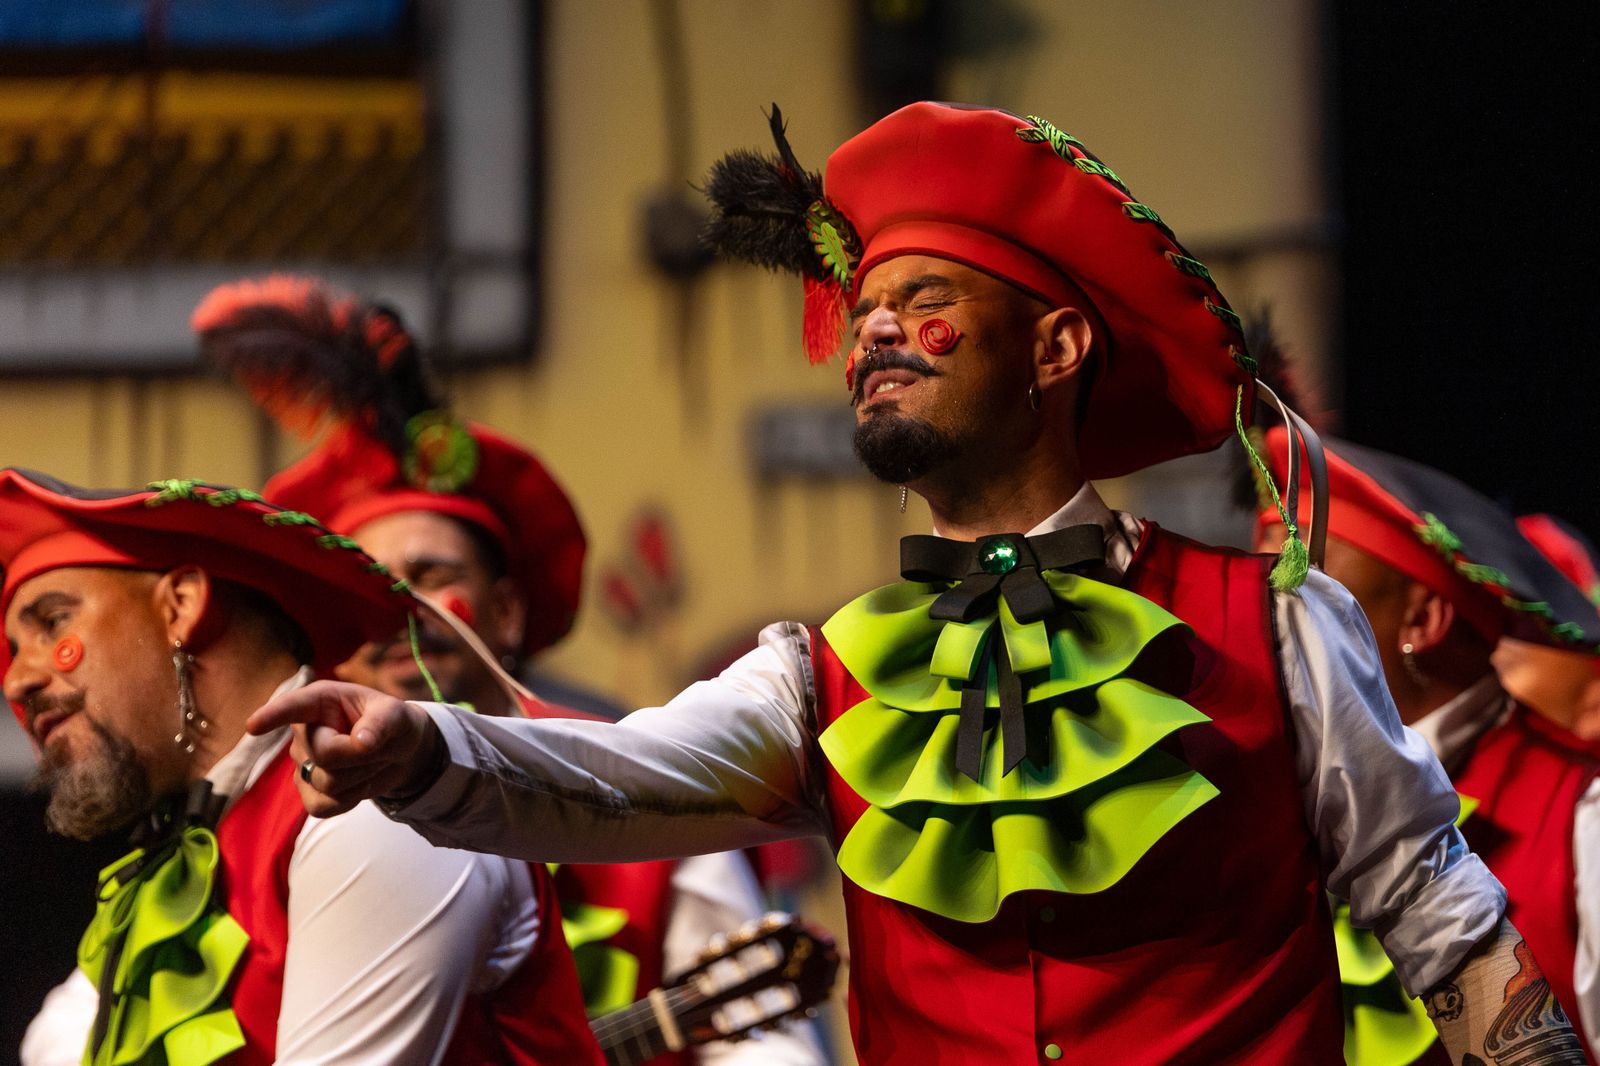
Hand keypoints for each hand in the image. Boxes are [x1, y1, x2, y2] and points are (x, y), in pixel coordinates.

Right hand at [247, 680, 444, 817]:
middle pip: (324, 754)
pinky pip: (322, 807)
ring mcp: (301, 763)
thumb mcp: (396, 715)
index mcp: (320, 701)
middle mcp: (304, 731)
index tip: (254, 726)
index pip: (293, 707)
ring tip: (369, 761)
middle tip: (377, 745)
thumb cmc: (393, 723)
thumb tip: (362, 741)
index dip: (273, 716)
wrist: (398, 752)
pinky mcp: (308, 792)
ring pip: (327, 782)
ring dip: (361, 777)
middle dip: (360, 755)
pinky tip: (358, 783)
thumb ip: (382, 722)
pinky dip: (350, 800)